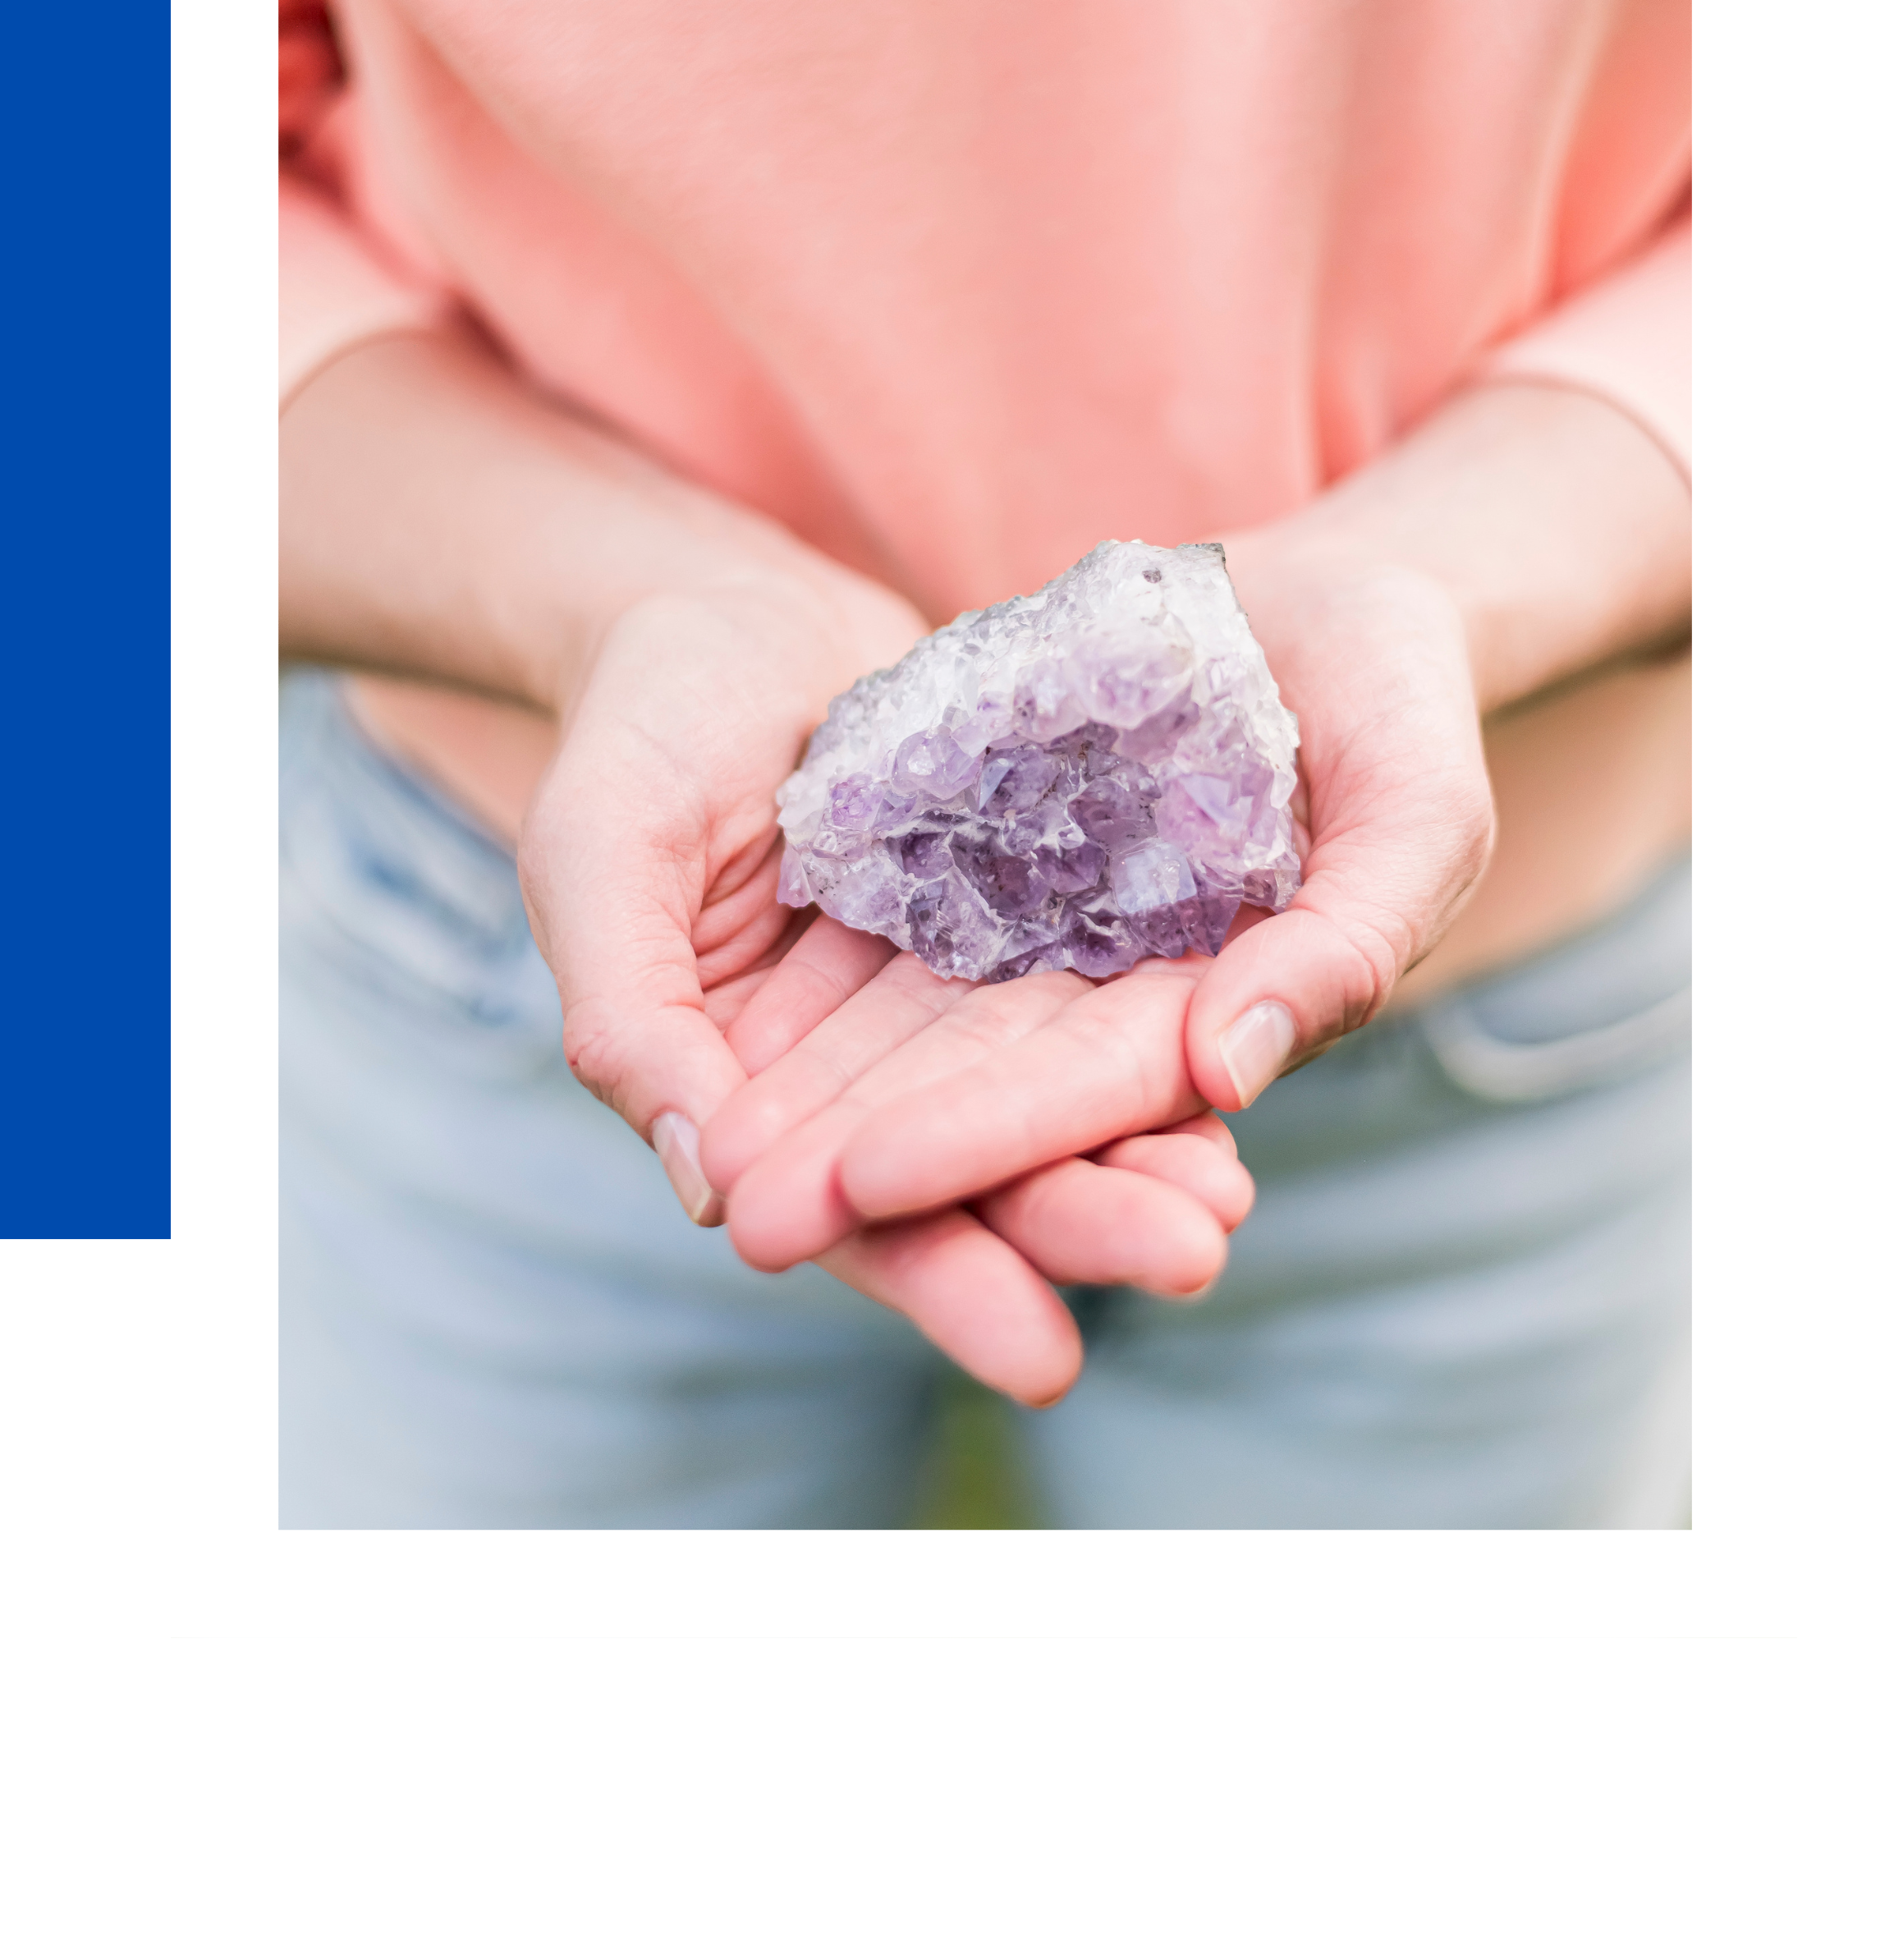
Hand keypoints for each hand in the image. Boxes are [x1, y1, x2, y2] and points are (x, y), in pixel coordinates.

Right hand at [523, 574, 1253, 1399]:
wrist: (727, 606)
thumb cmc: (637, 728)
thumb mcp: (595, 855)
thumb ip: (631, 1018)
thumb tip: (708, 1193)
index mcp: (750, 1086)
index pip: (855, 1210)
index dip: (942, 1281)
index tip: (1045, 1353)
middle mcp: (864, 1063)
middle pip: (981, 1169)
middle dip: (1082, 1222)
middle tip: (1189, 1258)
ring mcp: (946, 987)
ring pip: (1051, 1092)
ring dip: (1140, 1148)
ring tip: (1229, 1201)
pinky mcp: (1017, 903)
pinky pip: (1091, 981)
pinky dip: (1158, 1030)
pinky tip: (1233, 1061)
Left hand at [699, 380, 1691, 1337]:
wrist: (1334, 597)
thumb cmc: (1408, 708)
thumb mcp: (1419, 814)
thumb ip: (1346, 947)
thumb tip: (1228, 1073)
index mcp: (1220, 1014)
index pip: (1091, 1089)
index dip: (983, 1137)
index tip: (867, 1178)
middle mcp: (1117, 994)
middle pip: (982, 1087)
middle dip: (868, 1158)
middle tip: (748, 1221)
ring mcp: (1049, 926)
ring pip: (918, 1027)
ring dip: (823, 1098)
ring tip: (713, 1158)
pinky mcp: (992, 852)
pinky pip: (894, 922)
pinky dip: (822, 989)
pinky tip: (723, 1032)